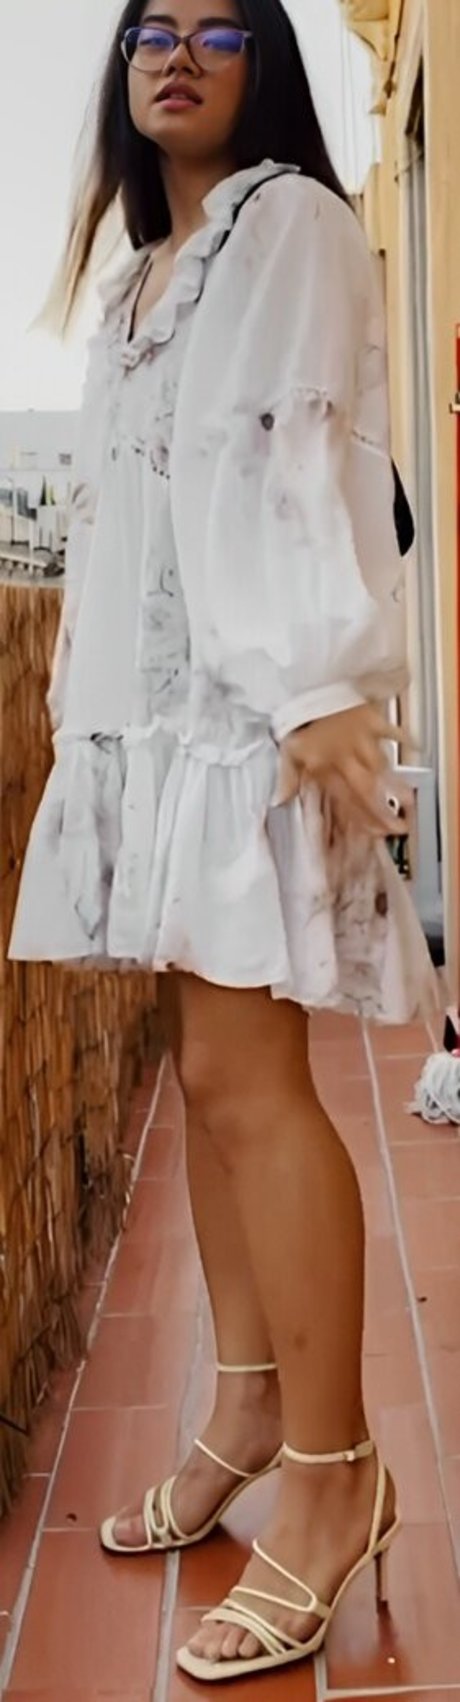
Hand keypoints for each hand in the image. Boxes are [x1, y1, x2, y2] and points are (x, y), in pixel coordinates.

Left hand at [277, 704, 412, 834]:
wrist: (306, 687)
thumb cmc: (296, 719)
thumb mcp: (286, 751)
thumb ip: (286, 779)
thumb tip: (279, 801)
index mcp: (325, 767)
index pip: (346, 800)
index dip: (362, 819)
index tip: (377, 833)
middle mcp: (347, 758)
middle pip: (367, 790)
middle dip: (382, 811)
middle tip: (399, 826)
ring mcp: (362, 739)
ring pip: (381, 767)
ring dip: (395, 784)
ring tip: (409, 800)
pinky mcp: (371, 720)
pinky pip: (391, 731)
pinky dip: (405, 739)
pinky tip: (417, 748)